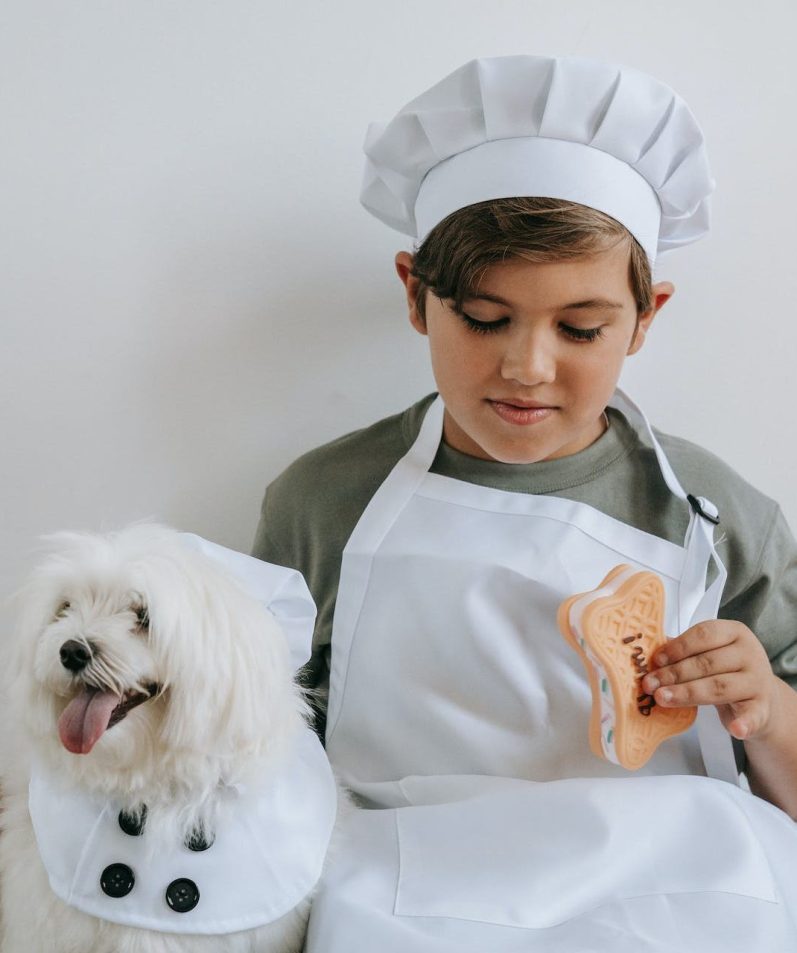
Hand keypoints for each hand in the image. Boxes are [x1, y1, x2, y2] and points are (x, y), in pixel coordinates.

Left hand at [640, 620, 779, 740]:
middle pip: (707, 663)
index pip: (704, 635)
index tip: (656, 660)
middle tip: (650, 684)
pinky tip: (734, 728)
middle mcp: (750, 653)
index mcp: (734, 632)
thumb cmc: (725, 670)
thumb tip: (648, 653)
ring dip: (687, 694)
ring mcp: (758, 681)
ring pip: (719, 687)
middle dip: (674, 674)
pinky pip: (753, 715)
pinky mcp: (763, 707)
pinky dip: (744, 723)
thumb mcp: (708, 653)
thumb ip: (684, 651)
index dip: (678, 647)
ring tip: (662, 698)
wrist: (760, 695)